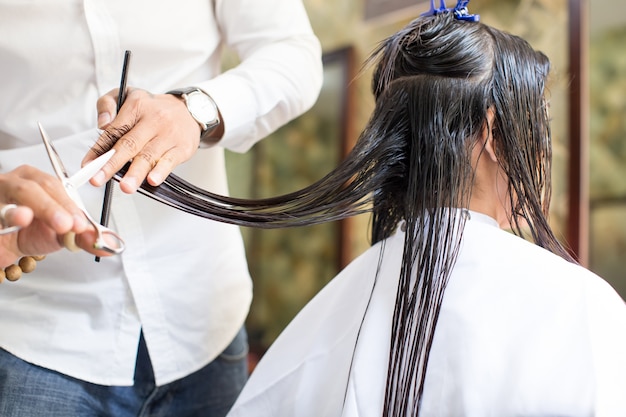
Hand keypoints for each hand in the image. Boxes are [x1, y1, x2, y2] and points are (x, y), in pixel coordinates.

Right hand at [0, 166, 111, 266]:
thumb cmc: (31, 232)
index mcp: (37, 181)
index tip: (80, 224)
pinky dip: (0, 223)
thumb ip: (83, 237)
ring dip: (16, 211)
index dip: (69, 205)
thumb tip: (108, 244)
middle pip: (32, 189)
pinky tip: (4, 229)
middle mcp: (13, 183)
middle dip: (50, 208)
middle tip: (64, 226)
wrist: (4, 246)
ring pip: (8, 199)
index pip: (56, 186)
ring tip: (25, 218)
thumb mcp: (61, 234)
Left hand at [82, 87, 200, 192]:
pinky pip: (170, 161)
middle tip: (99, 178)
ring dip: (136, 173)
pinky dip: (161, 171)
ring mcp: (168, 134)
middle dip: (112, 164)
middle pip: (129, 144)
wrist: (188, 110)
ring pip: (149, 156)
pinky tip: (153, 180)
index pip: (114, 130)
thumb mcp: (128, 95)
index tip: (88, 165)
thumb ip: (107, 104)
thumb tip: (102, 124)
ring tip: (126, 186)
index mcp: (136, 106)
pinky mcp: (182, 147)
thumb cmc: (153, 109)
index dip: (99, 150)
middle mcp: (153, 120)